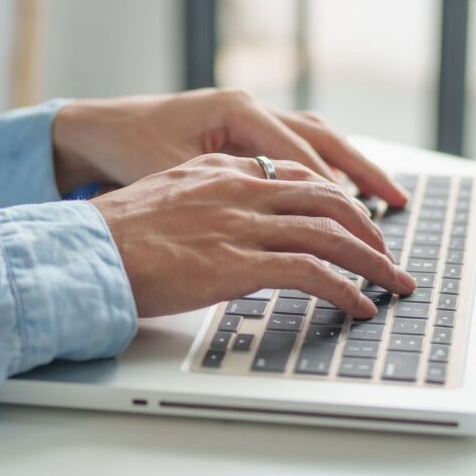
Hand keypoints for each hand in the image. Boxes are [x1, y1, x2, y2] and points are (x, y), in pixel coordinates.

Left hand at [52, 88, 407, 205]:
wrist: (97, 130)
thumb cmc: (129, 150)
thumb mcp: (175, 174)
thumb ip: (226, 192)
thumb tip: (279, 220)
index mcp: (239, 111)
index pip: (304, 155)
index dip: (336, 193)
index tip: (362, 225)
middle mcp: (251, 107)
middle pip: (325, 139)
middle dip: (364, 173)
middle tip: (398, 205)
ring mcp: (250, 116)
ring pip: (317, 139)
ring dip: (352, 167)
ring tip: (386, 197)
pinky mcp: (244, 132)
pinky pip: (297, 147)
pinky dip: (324, 167)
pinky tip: (340, 191)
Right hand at [90, 153, 415, 318]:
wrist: (82, 252)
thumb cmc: (109, 236)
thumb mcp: (160, 200)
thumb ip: (199, 204)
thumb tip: (214, 228)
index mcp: (220, 170)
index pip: (295, 175)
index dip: (334, 199)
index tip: (353, 218)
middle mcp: (238, 189)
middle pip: (326, 197)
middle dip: (366, 225)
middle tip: (386, 250)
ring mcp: (241, 223)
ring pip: (330, 232)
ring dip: (371, 260)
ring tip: (392, 281)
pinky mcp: (239, 262)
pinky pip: (312, 271)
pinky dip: (344, 288)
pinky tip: (359, 304)